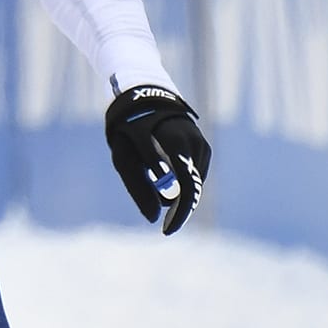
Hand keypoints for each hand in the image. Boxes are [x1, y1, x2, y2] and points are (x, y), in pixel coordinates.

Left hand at [104, 85, 209, 234]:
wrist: (145, 97)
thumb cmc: (129, 128)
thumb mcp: (123, 155)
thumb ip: (136, 185)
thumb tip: (152, 218)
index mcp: (172, 142)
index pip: (183, 185)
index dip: (178, 212)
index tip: (165, 230)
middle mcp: (191, 142)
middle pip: (193, 187)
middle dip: (180, 210)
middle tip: (167, 229)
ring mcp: (200, 144)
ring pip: (195, 183)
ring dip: (179, 195)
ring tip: (158, 190)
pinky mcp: (204, 148)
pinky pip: (195, 175)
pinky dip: (183, 185)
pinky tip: (166, 184)